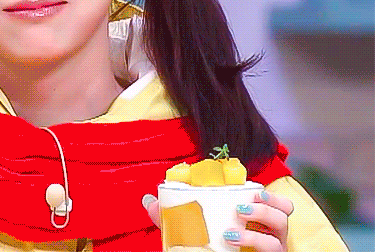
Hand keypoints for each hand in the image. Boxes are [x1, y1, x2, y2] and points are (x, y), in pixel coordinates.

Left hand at [143, 189, 293, 250]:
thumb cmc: (208, 247)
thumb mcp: (190, 230)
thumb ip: (172, 215)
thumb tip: (148, 200)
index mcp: (253, 216)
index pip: (271, 198)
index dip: (267, 192)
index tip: (249, 186)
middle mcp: (269, 231)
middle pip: (284, 208)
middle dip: (266, 202)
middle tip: (240, 204)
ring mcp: (273, 246)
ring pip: (283, 225)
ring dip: (262, 217)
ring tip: (237, 218)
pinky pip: (274, 248)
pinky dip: (255, 241)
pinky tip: (233, 238)